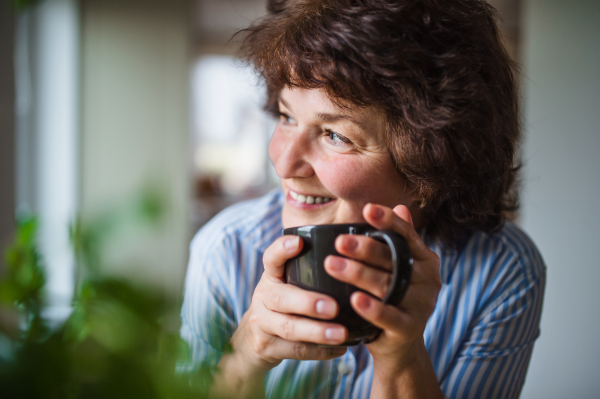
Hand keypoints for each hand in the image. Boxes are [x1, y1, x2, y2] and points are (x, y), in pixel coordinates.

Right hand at [227, 235, 347, 373]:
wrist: (251, 341)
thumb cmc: (282, 305)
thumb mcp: (287, 285)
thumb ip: (308, 273)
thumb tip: (352, 259)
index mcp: (271, 277)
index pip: (271, 258)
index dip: (282, 249)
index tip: (299, 242)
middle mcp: (263, 297)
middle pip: (282, 298)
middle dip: (308, 302)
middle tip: (334, 307)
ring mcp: (262, 323)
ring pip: (289, 328)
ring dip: (317, 332)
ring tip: (342, 334)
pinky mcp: (267, 347)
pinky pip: (295, 350)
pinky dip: (319, 351)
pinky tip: (340, 349)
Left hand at [324, 203, 441, 371]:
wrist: (401, 345)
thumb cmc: (394, 298)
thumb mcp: (398, 268)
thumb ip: (399, 240)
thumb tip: (399, 205)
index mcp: (425, 259)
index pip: (406, 235)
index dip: (387, 221)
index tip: (367, 209)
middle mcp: (428, 279)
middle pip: (393, 259)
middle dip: (364, 248)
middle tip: (339, 242)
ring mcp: (422, 304)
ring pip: (387, 285)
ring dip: (358, 274)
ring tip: (332, 265)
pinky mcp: (410, 328)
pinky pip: (389, 317)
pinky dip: (371, 308)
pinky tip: (353, 299)